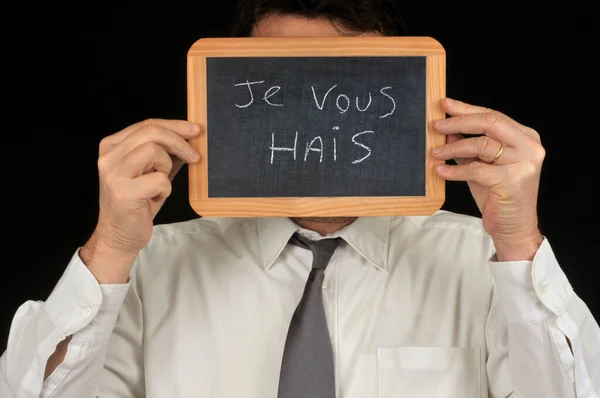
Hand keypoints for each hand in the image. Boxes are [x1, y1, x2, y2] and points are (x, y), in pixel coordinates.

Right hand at [80, 119, 200, 282]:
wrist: (120, 236)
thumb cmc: (137, 203)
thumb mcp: (151, 172)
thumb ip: (164, 153)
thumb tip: (190, 137)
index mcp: (113, 147)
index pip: (146, 125)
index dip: (175, 126)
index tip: (194, 131)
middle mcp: (109, 156)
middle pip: (150, 132)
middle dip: (179, 142)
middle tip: (194, 156)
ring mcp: (114, 173)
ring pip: (154, 151)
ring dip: (166, 168)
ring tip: (161, 184)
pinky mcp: (123, 191)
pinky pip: (159, 179)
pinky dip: (165, 189)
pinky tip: (156, 198)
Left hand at [432, 98, 543, 260]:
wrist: (513, 227)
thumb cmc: (497, 196)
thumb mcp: (480, 166)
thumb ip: (467, 147)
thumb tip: (446, 129)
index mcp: (525, 138)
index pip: (493, 116)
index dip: (467, 109)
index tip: (445, 105)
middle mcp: (529, 146)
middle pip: (490, 122)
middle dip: (459, 121)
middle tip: (436, 125)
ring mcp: (524, 163)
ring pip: (482, 145)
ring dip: (453, 147)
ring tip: (435, 153)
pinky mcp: (512, 180)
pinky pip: (476, 169)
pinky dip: (455, 170)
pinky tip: (441, 171)